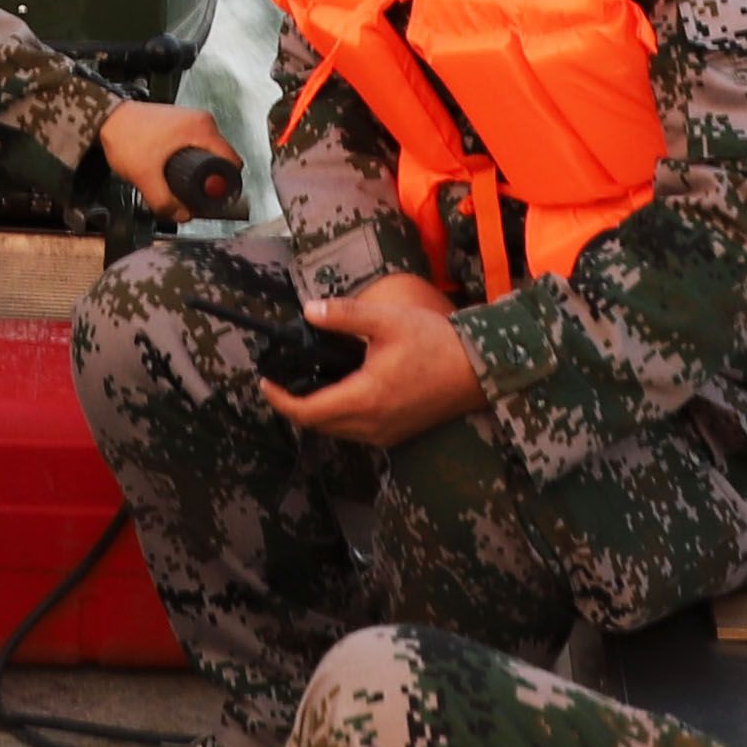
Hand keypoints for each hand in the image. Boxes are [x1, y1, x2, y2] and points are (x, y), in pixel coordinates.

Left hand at [96, 103, 241, 213]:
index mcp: (202, 128)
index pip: (231, 162)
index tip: (212, 199)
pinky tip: (173, 173)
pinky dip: (189, 161)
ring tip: (179, 186)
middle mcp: (202, 121)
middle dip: (209, 181)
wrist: (105, 119)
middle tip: (192, 197)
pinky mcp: (180, 124)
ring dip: (198, 172)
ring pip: (207, 154)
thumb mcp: (145, 175)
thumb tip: (182, 216)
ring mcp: (191, 120)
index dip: (225, 185)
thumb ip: (163, 200)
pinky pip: (195, 147)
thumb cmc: (126, 137)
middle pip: (220, 160)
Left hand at [260, 277, 484, 445]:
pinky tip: (343, 391)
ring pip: (337, 431)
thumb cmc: (436, 343)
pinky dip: (340, 417)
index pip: (307, 412)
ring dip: (318, 413)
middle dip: (294, 406)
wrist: (480, 370)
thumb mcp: (387, 320)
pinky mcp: (398, 435)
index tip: (265, 382)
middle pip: (318, 425)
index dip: (280, 399)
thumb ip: (344, 316)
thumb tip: (308, 310)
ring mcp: (386, 434)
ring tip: (308, 383)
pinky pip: (357, 432)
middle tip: (282, 380)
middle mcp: (372, 425)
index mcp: (365, 399)